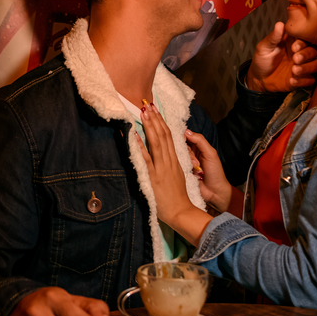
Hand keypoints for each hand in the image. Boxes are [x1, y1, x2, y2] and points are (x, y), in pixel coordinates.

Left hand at [135, 101, 194, 231]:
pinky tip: (135, 135)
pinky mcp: (153, 176)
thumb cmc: (177, 197)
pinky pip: (146, 158)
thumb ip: (171, 164)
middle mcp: (168, 161)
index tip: (156, 111)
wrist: (181, 211)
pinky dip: (140, 145)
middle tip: (147, 104)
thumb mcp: (177, 175)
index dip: (162, 122)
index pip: (169, 136)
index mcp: (174, 160)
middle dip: (155, 119)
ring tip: (143, 112)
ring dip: (149, 126)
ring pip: (156, 142)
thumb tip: (165, 155)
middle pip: (163, 135)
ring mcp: (161, 168)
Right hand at [185, 128, 232, 213]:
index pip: (186, 136)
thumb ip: (200, 141)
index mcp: (198, 147)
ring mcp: (184, 162)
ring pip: (178, 154)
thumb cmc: (215, 172)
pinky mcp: (180, 170)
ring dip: (188, 160)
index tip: (181, 139)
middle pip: (181, 145)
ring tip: (196, 167)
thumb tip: (187, 132)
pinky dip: (182, 166)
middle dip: (187, 151)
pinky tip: (191, 171)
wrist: (214, 191)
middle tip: (195, 160)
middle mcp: (190, 153)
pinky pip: (176, 164)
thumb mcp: (211, 153)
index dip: (183, 136)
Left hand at [246, 22, 316, 92]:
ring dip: (307, 68)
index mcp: (293, 42)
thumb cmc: (262, 59)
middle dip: (306, 55)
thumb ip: (273, 37)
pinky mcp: (303, 79)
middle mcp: (301, 53)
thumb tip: (279, 24)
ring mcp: (303, 66)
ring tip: (294, 70)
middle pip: (315, 50)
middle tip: (295, 59)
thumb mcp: (264, 47)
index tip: (294, 47)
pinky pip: (311, 80)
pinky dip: (303, 81)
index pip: (306, 38)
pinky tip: (291, 80)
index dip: (303, 42)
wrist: (259, 78)